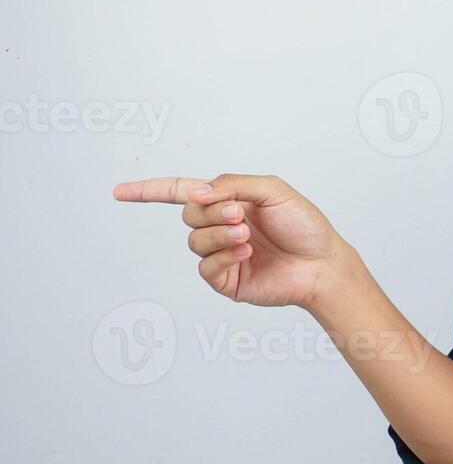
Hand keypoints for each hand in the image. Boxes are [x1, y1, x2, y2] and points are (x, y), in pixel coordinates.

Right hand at [112, 174, 359, 311]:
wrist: (321, 263)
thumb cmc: (304, 225)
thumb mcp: (273, 190)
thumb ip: (233, 183)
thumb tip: (197, 191)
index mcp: (229, 201)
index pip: (180, 192)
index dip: (148, 191)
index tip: (118, 192)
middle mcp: (221, 226)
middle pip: (188, 213)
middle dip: (210, 211)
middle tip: (240, 214)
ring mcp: (221, 254)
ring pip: (194, 240)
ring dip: (219, 234)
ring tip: (247, 236)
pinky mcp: (225, 280)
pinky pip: (205, 266)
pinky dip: (224, 256)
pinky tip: (247, 254)